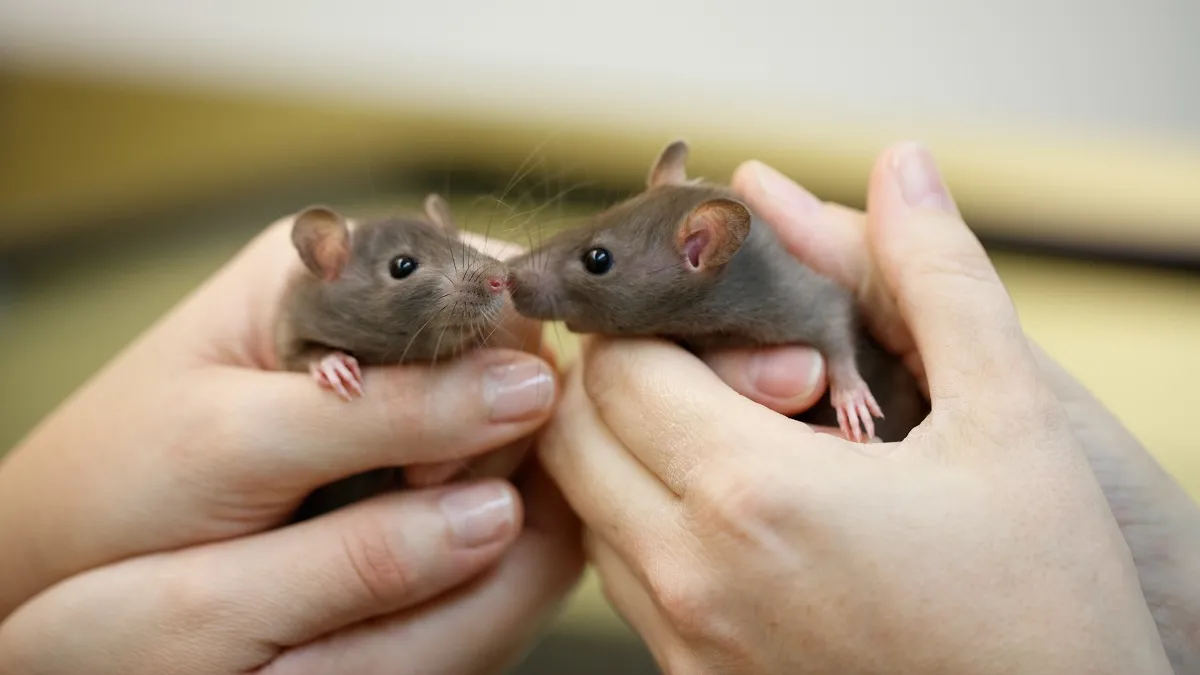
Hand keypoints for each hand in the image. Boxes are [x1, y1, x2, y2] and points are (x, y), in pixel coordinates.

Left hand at [0, 214, 582, 669]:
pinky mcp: (380, 432)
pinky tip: (404, 515)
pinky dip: (447, 490)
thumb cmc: (122, 480)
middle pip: (495, 344)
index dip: (499, 360)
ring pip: (487, 405)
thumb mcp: (246, 441)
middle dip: (482, 422)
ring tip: (401, 504)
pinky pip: (457, 450)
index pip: (476, 281)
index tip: (462, 448)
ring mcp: (375, 369)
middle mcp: (364, 302)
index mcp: (329, 262)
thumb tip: (531, 388)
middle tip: (420, 487)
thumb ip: (388, 409)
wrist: (61, 551)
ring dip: (467, 464)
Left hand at [540, 142, 1173, 672]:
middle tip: (698, 355)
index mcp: (755, 494)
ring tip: (710, 422)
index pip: (620, 367)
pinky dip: (639, 524)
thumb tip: (906, 167)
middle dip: (619, 377)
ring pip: (587, 511)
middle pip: (576, 435)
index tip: (701, 306)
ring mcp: (686, 644)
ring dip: (622, 451)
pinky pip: (622, 583)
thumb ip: (942, 281)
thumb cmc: (1046, 603)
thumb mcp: (1016, 425)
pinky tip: (725, 506)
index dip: (650, 320)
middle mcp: (693, 575)